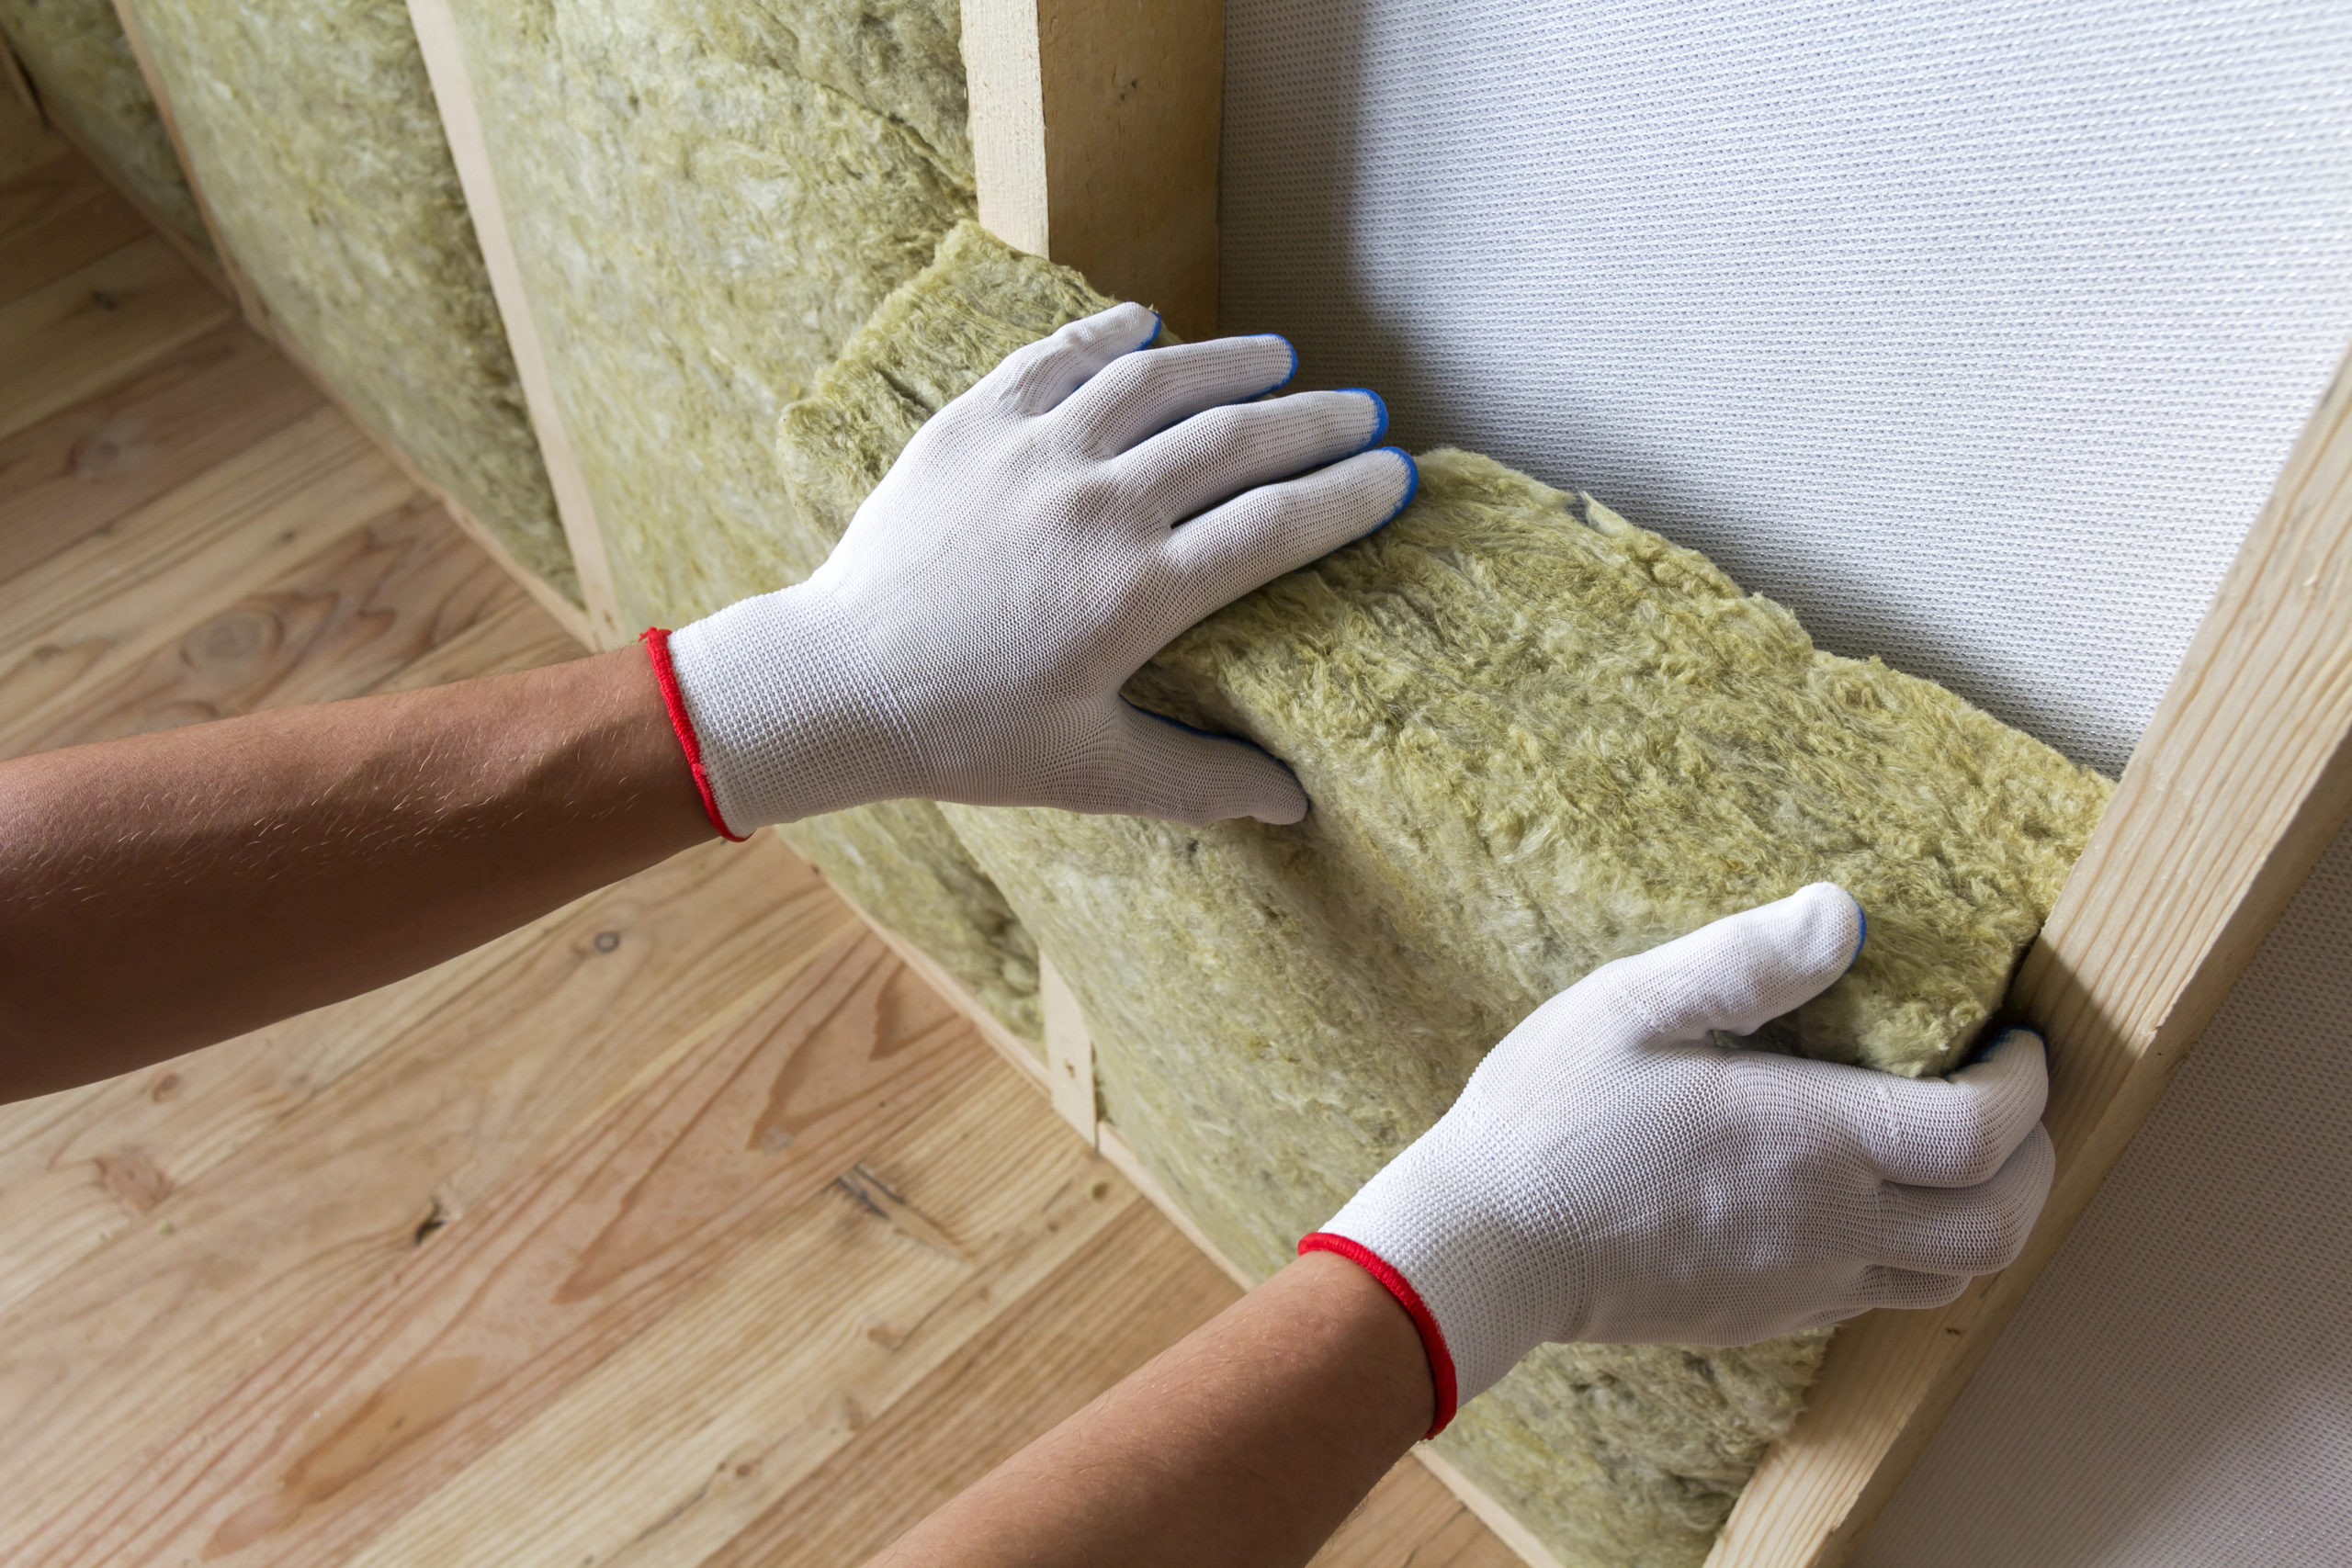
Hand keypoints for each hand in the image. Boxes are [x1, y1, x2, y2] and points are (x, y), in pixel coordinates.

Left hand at [652, 303, 1416, 835]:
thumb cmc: (968, 738)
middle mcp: (1097, 507)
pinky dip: (1109, 333)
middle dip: (1314, 421)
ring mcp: (1033, 454)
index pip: (1274, 528)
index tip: (1396, 476)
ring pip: (1155, 381)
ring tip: (1280, 356)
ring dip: (1229, 361)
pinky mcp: (973, 424)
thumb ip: (1200, 781)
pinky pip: (1055, 357)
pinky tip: (1147, 321)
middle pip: (1236, 440)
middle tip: (1363, 410)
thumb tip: (1297, 804)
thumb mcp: (1091, 774)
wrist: (838, 683)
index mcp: (1139, 594)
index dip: (1346, 498)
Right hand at [1302, 884, 2054, 1433]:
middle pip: (2001, 1223)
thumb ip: (1747, 959)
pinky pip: (1882, 1298)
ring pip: (1955, 1276)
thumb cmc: (1549, 1115)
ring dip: (1988, 1214)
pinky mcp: (1768, 1317)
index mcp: (1808, 1141)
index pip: (1983, 1133)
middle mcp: (1827, 1226)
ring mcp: (1802, 1284)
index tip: (2015, 1041)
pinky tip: (1866, 1199)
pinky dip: (1917, 1251)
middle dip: (2035, 1158)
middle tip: (2009, 1097)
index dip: (2027, 1086)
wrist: (1485, 1245)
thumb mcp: (1633, 1004)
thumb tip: (1843, 912)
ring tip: (1957, 1153)